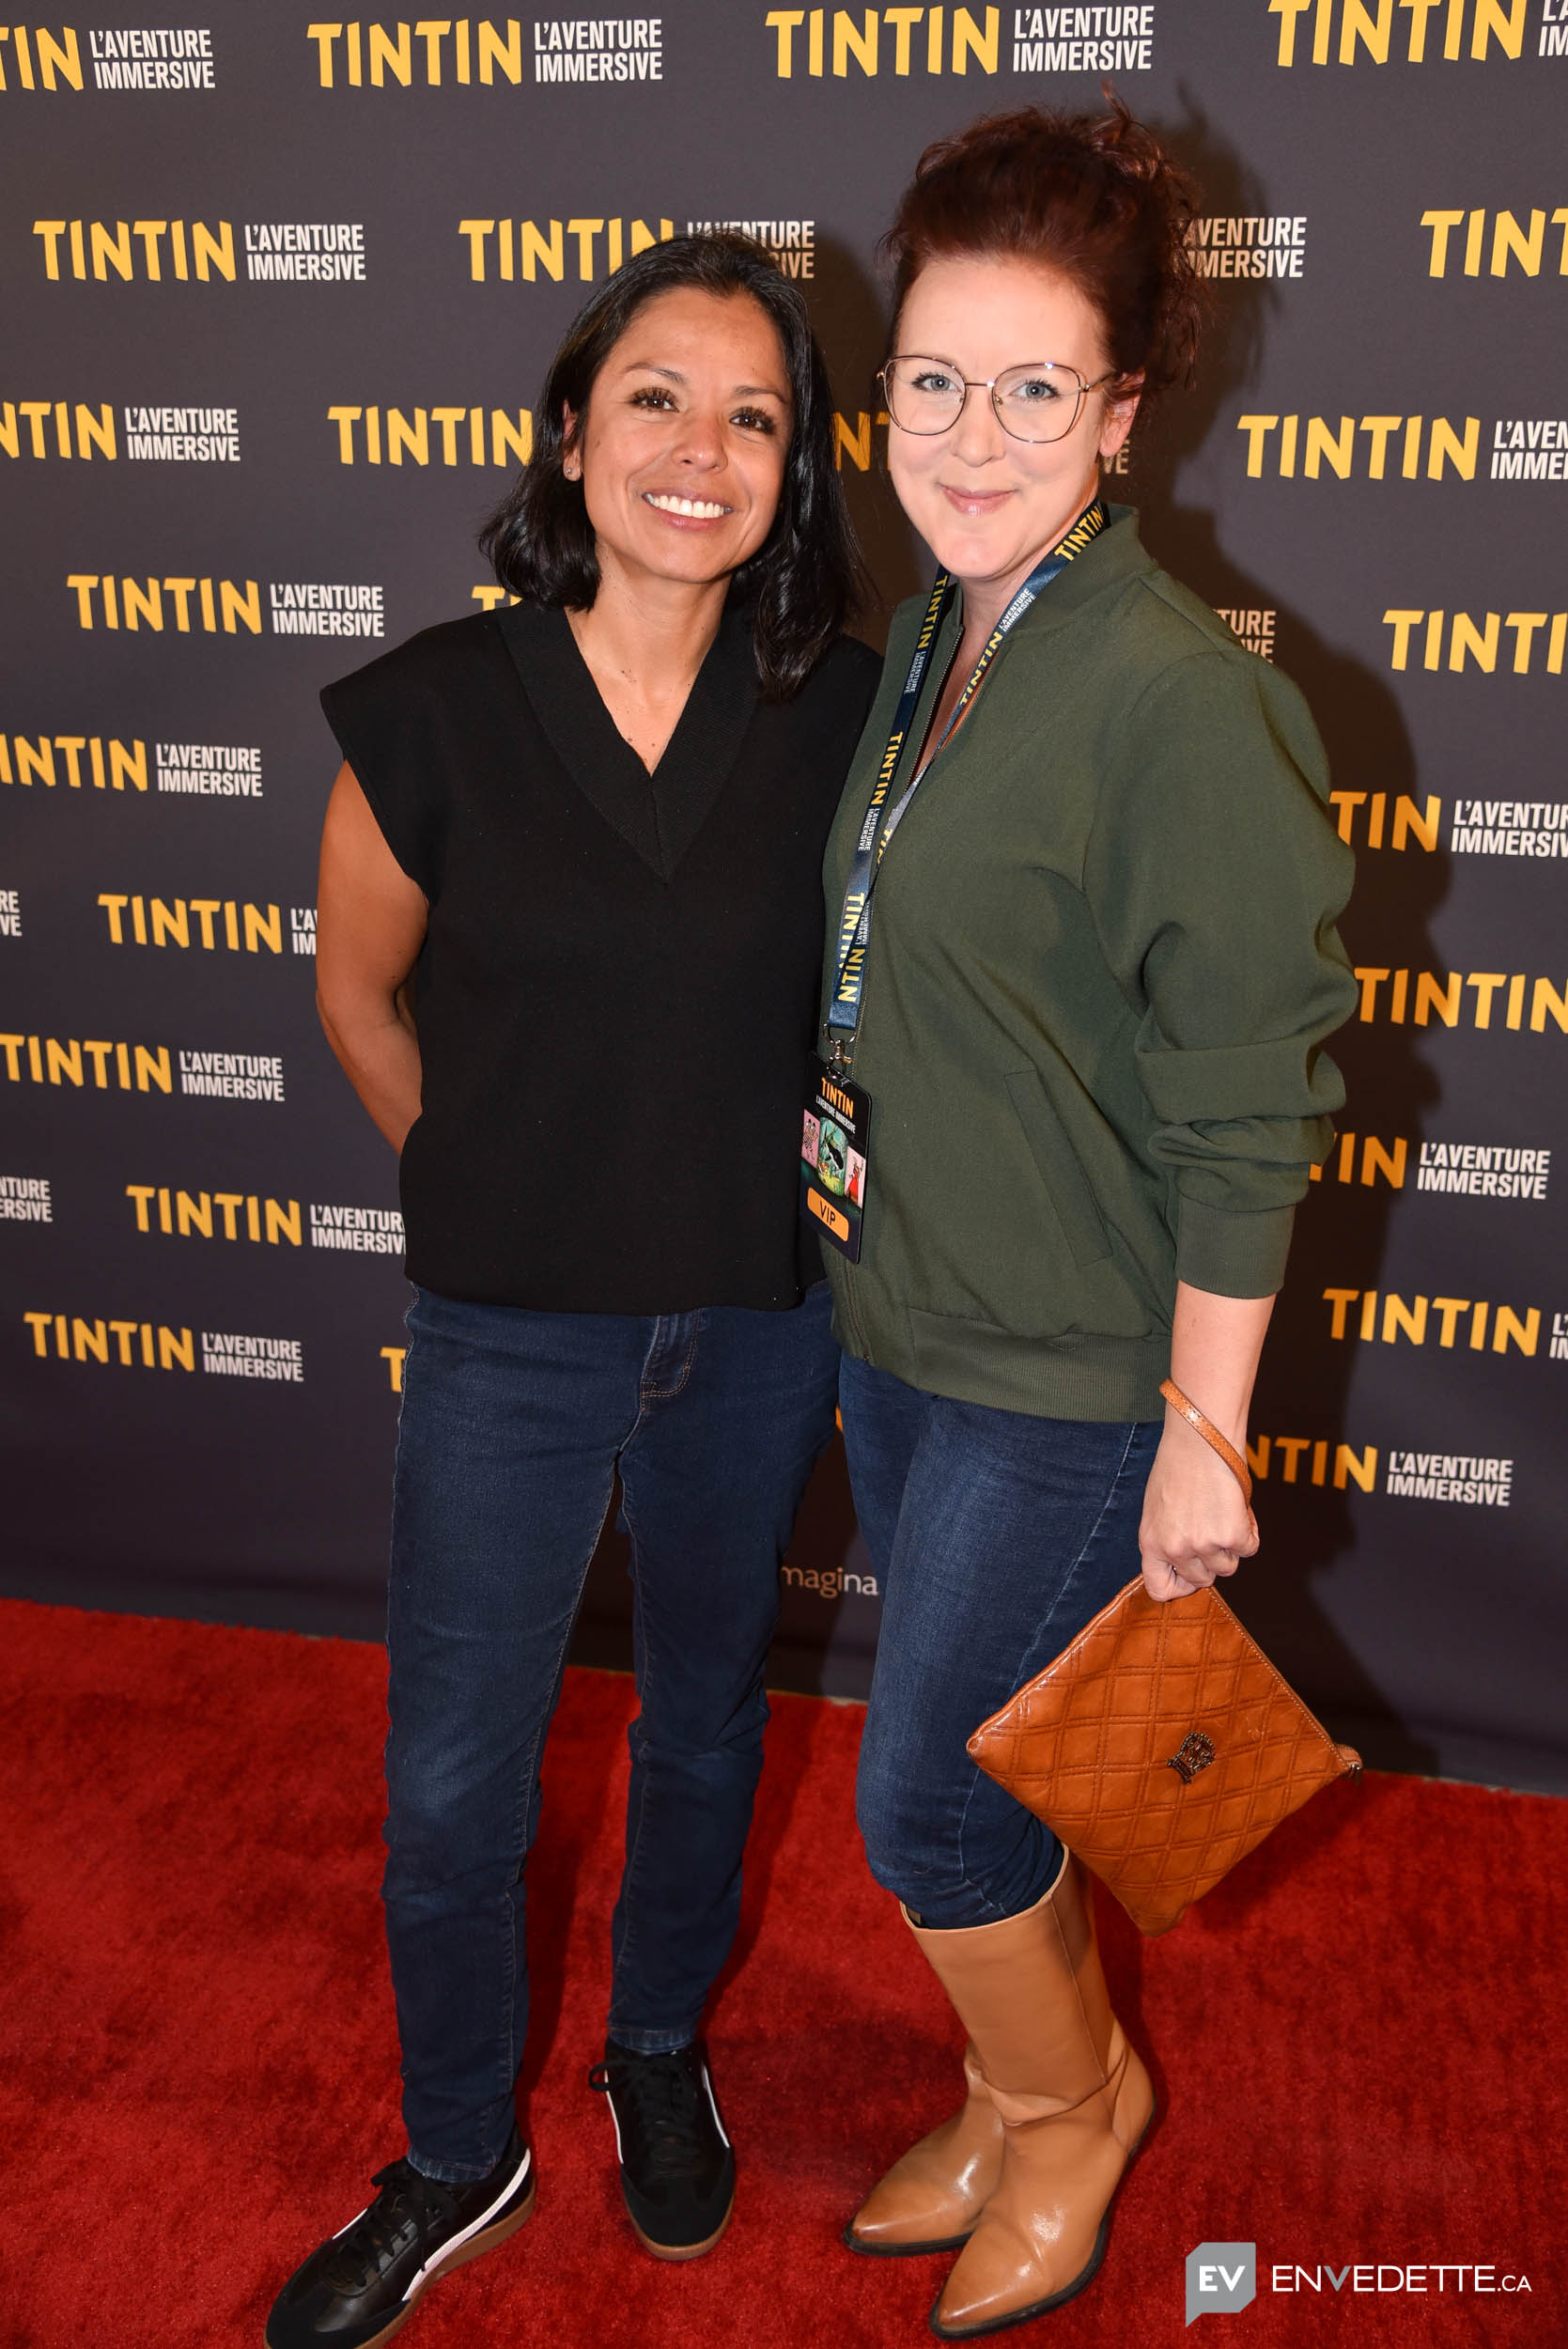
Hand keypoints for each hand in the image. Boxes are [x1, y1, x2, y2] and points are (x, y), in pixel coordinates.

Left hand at [1138, 1415, 1258, 1602]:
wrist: (1199, 1437)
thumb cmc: (1178, 1464)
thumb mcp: (1158, 1507)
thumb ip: (1168, 1537)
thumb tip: (1187, 1560)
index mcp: (1150, 1542)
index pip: (1160, 1589)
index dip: (1179, 1586)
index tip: (1191, 1573)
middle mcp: (1175, 1548)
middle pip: (1202, 1580)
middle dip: (1211, 1560)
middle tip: (1213, 1531)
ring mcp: (1204, 1544)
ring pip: (1228, 1567)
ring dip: (1231, 1545)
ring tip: (1223, 1513)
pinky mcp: (1231, 1535)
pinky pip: (1250, 1548)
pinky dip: (1249, 1530)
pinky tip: (1238, 1507)